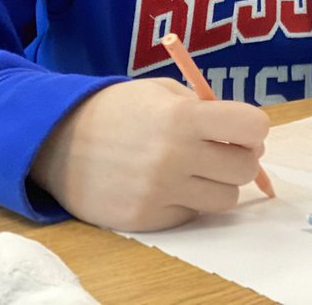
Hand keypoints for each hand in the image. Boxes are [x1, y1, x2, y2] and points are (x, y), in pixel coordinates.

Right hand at [30, 78, 270, 231]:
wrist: (57, 141)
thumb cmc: (117, 109)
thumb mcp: (162, 92)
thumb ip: (205, 110)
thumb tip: (247, 136)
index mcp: (183, 117)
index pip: (252, 128)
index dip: (253, 128)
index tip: (242, 129)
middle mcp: (175, 157)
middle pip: (245, 168)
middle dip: (242, 157)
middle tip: (223, 150)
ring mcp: (161, 192)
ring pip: (226, 199)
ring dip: (219, 183)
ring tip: (196, 169)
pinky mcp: (148, 219)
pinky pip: (193, 213)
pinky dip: (189, 200)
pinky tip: (167, 184)